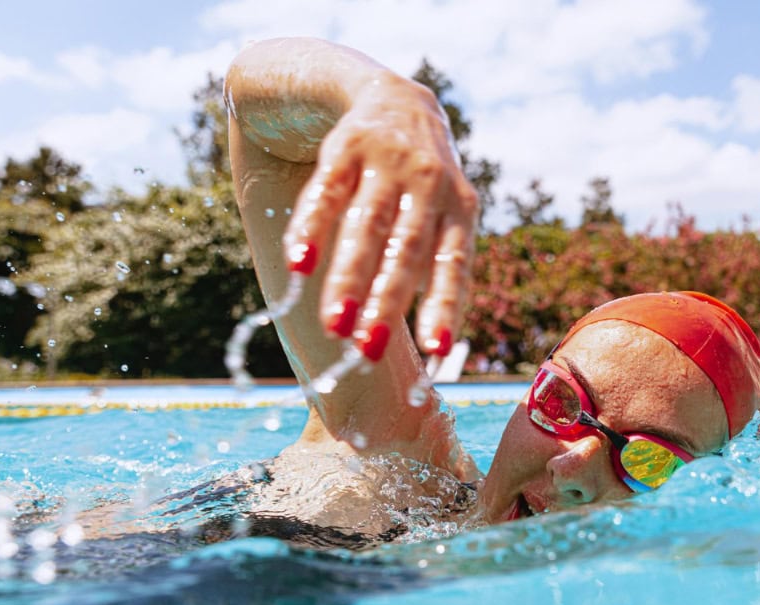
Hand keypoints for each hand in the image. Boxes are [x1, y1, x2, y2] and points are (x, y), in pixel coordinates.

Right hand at [283, 71, 476, 361]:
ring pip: (366, 226)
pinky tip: (299, 262)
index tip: (438, 350)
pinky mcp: (346, 146)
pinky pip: (327, 191)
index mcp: (460, 210)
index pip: (455, 263)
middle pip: (406, 251)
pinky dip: (312, 227)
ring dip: (348, 278)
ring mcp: (388, 163)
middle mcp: (429, 184)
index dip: (446, 305)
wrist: (394, 96)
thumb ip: (436, 271)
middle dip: (386, 302)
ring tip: (332, 324)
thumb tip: (436, 353)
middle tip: (368, 351)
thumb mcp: (444, 216)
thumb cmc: (422, 184)